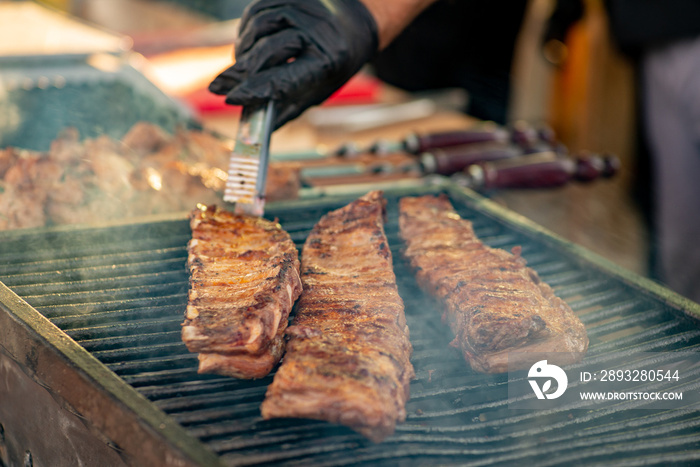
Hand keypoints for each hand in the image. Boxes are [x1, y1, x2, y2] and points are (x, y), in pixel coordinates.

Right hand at [209, 0, 378, 128]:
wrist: (352, 26)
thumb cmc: (331, 65)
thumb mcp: (317, 90)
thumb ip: (286, 108)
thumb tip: (254, 132)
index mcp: (329, 61)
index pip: (285, 78)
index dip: (255, 90)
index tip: (230, 99)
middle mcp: (317, 30)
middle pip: (267, 51)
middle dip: (241, 72)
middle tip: (218, 87)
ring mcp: (303, 8)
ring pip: (257, 29)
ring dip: (242, 52)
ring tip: (240, 68)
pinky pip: (255, 13)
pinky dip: (246, 33)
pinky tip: (249, 47)